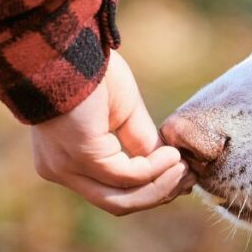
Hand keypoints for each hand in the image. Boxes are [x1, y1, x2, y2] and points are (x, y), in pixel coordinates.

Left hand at [30, 50, 195, 214]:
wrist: (68, 48)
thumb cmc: (93, 72)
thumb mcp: (124, 114)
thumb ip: (140, 141)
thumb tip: (169, 164)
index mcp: (68, 162)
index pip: (112, 193)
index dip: (152, 190)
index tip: (183, 177)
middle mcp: (62, 171)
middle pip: (118, 203)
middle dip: (159, 193)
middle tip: (189, 178)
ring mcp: (68, 167)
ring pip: (122, 198)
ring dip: (160, 186)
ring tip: (184, 167)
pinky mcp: (82, 156)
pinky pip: (127, 175)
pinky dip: (155, 169)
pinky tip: (172, 156)